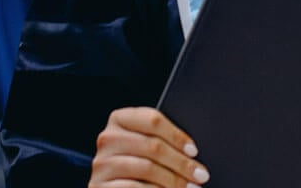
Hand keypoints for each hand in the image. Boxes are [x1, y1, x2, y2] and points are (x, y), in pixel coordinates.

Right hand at [90, 107, 209, 187]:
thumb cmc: (139, 164)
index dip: (177, 135)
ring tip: (190, 187)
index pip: (153, 120)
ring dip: (173, 180)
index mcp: (120, 119)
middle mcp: (108, 138)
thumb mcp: (148, 146)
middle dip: (182, 163)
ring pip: (146, 168)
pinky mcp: (99, 185)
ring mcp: (102, 163)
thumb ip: (162, 140)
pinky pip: (134, 187)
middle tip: (201, 175)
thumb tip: (192, 150)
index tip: (194, 151)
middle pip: (153, 146)